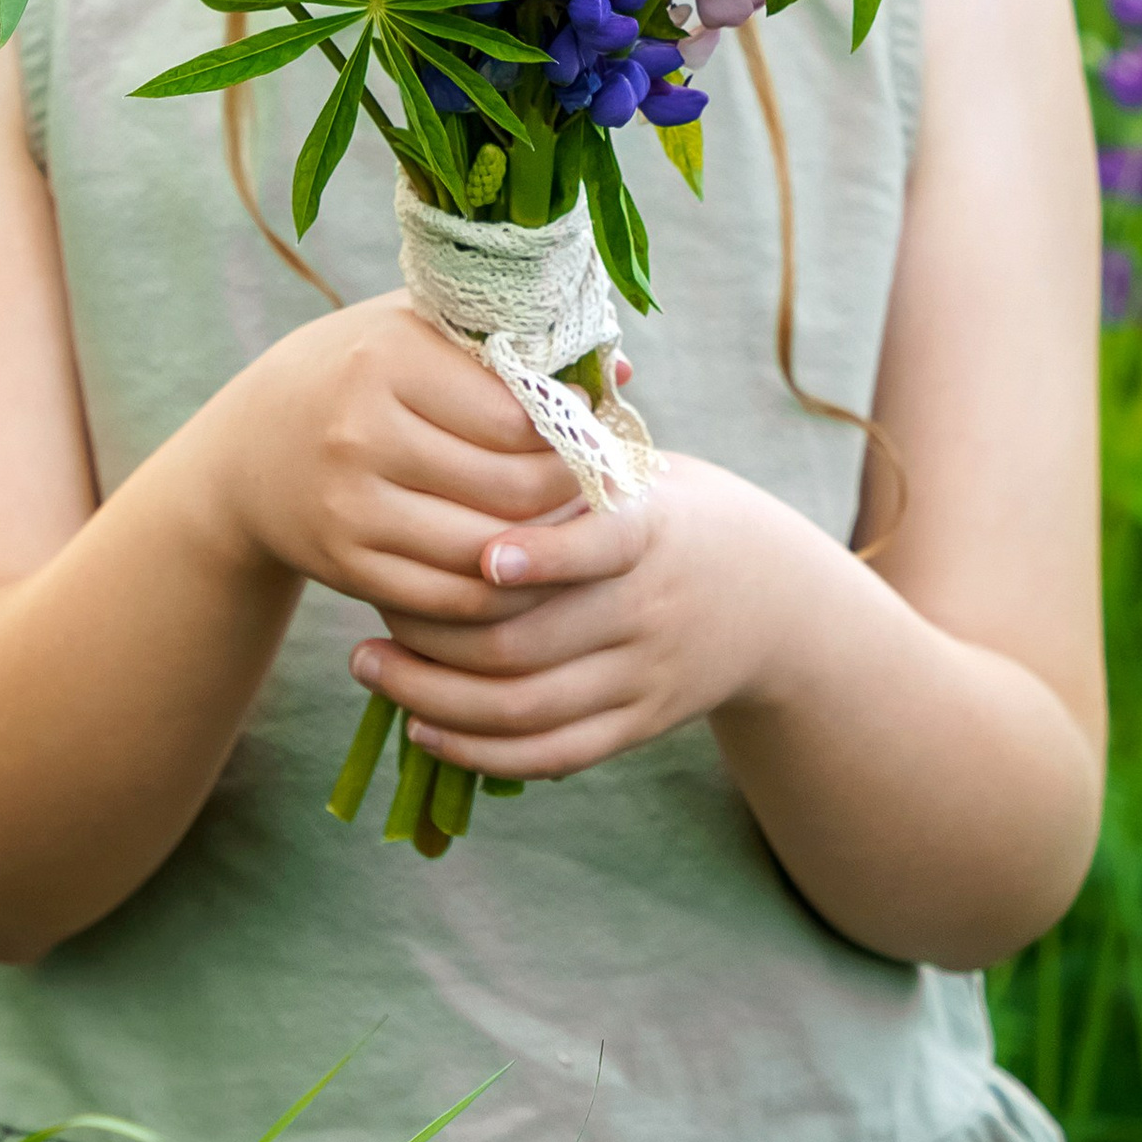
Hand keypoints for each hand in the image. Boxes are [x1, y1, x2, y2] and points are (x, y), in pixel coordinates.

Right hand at [195, 294, 586, 621]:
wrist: (248, 450)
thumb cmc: (356, 374)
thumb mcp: (415, 330)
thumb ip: (509, 339)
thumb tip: (620, 365)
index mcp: (387, 357)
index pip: (517, 412)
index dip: (571, 425)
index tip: (592, 423)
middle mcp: (361, 431)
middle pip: (511, 487)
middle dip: (573, 493)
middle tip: (602, 486)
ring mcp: (350, 506)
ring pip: (488, 551)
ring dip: (547, 550)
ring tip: (575, 528)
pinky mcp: (346, 565)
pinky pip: (451, 597)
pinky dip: (501, 593)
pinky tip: (523, 568)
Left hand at [347, 453, 792, 783]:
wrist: (773, 597)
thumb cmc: (670, 512)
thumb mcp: (645, 468)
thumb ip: (571, 452)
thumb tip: (478, 387)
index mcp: (652, 530)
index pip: (601, 547)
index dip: (543, 556)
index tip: (481, 554)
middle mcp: (650, 609)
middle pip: (532, 641)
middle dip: (436, 634)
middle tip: (368, 613)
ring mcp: (646, 675)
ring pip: (529, 708)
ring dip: (437, 696)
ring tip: (369, 667)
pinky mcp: (640, 724)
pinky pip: (555, 754)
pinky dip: (482, 749)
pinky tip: (421, 726)